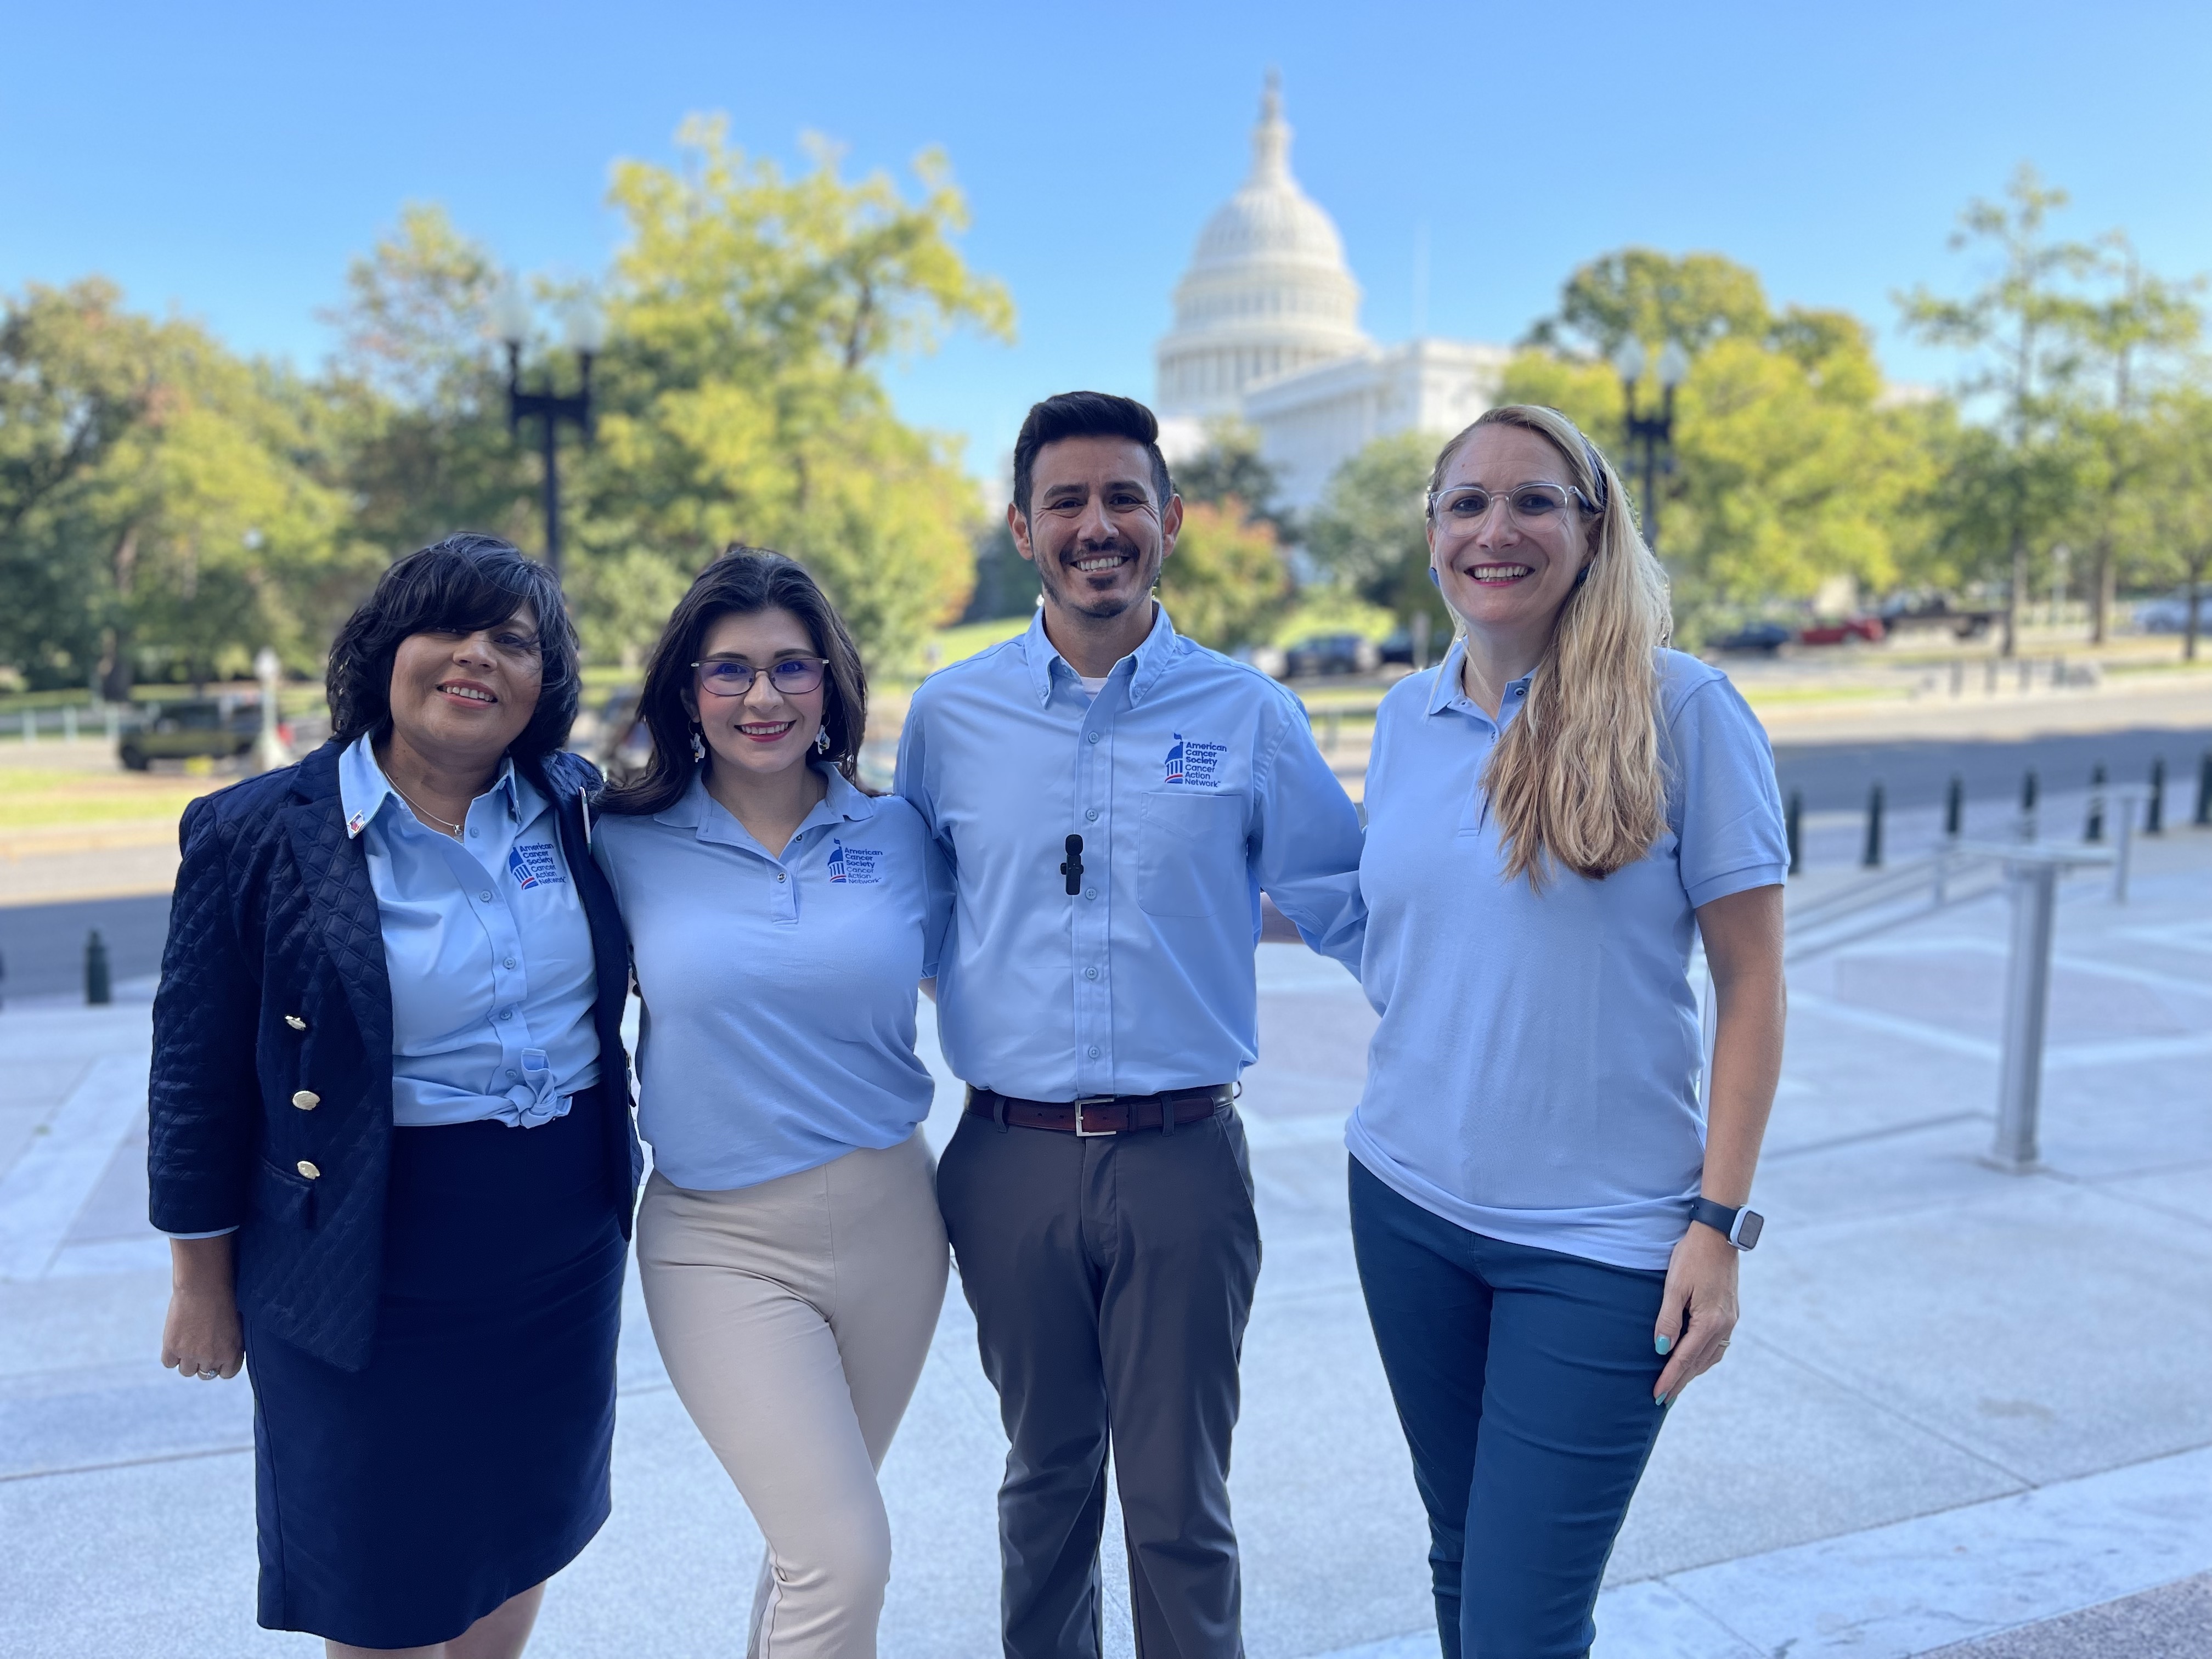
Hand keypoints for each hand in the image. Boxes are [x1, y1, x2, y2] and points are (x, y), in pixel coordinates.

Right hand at [162, 1287, 243, 1379]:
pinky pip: (169, 1363)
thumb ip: (229, 1345)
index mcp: (231, 1353)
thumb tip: (222, 1357)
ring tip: (189, 1341)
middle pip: (205, 1374)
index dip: (221, 1364)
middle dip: (204, 1362)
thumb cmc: (224, 1301)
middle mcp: (211, 1358)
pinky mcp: (172, 1348)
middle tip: (201, 1346)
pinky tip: (177, 1341)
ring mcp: (190, 1354)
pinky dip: (171, 1355)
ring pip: (186, 1371)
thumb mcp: (235, 1326)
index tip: (217, 1354)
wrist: (204, 1286)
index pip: (226, 1374)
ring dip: (187, 1360)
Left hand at [1652, 1221, 1739, 1405]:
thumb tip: (1661, 1350)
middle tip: (1663, 1399)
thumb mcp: (1674, 1287)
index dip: (1669, 1378)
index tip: (1657, 1396)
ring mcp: (1730, 1320)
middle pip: (1698, 1363)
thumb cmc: (1691, 1257)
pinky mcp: (1731, 1314)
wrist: (1718, 1235)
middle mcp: (1724, 1326)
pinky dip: (1704, 1357)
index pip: (1684, 1359)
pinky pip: (1718, 1345)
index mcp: (1710, 1322)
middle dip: (1680, 1381)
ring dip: (1693, 1371)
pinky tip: (1695, 1360)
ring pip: (1710, 1356)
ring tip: (1676, 1384)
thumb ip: (1667, 1319)